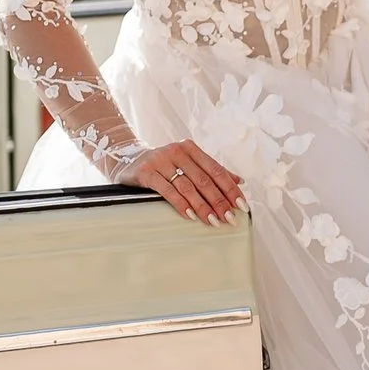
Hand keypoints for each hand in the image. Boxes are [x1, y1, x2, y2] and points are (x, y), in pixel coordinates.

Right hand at [117, 138, 244, 224]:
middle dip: (219, 201)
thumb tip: (239, 182)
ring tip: (213, 221)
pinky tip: (191, 215)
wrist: (127, 159)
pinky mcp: (147, 172)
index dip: (230, 188)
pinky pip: (168, 191)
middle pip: (204, 179)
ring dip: (203, 206)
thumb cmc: (162, 165)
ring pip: (188, 186)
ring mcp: (161, 160)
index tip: (241, 205)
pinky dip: (181, 204)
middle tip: (230, 217)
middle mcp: (177, 151)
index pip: (216, 170)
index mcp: (191, 148)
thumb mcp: (186, 164)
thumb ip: (210, 171)